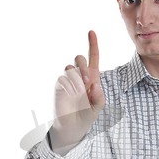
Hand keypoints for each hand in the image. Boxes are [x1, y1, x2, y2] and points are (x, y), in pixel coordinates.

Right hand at [49, 30, 104, 154]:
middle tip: (87, 80)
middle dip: (83, 66)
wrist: (72, 127)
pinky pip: (63, 79)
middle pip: (80, 59)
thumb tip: (95, 85)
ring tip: (79, 92)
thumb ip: (99, 97)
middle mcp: (79, 76)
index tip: (91, 32)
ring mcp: (68, 81)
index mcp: (92, 78)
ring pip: (70, 68)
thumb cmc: (86, 115)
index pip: (93, 58)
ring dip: (76, 78)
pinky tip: (71, 95)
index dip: (93, 45)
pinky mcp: (59, 86)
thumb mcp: (98, 108)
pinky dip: (69, 86)